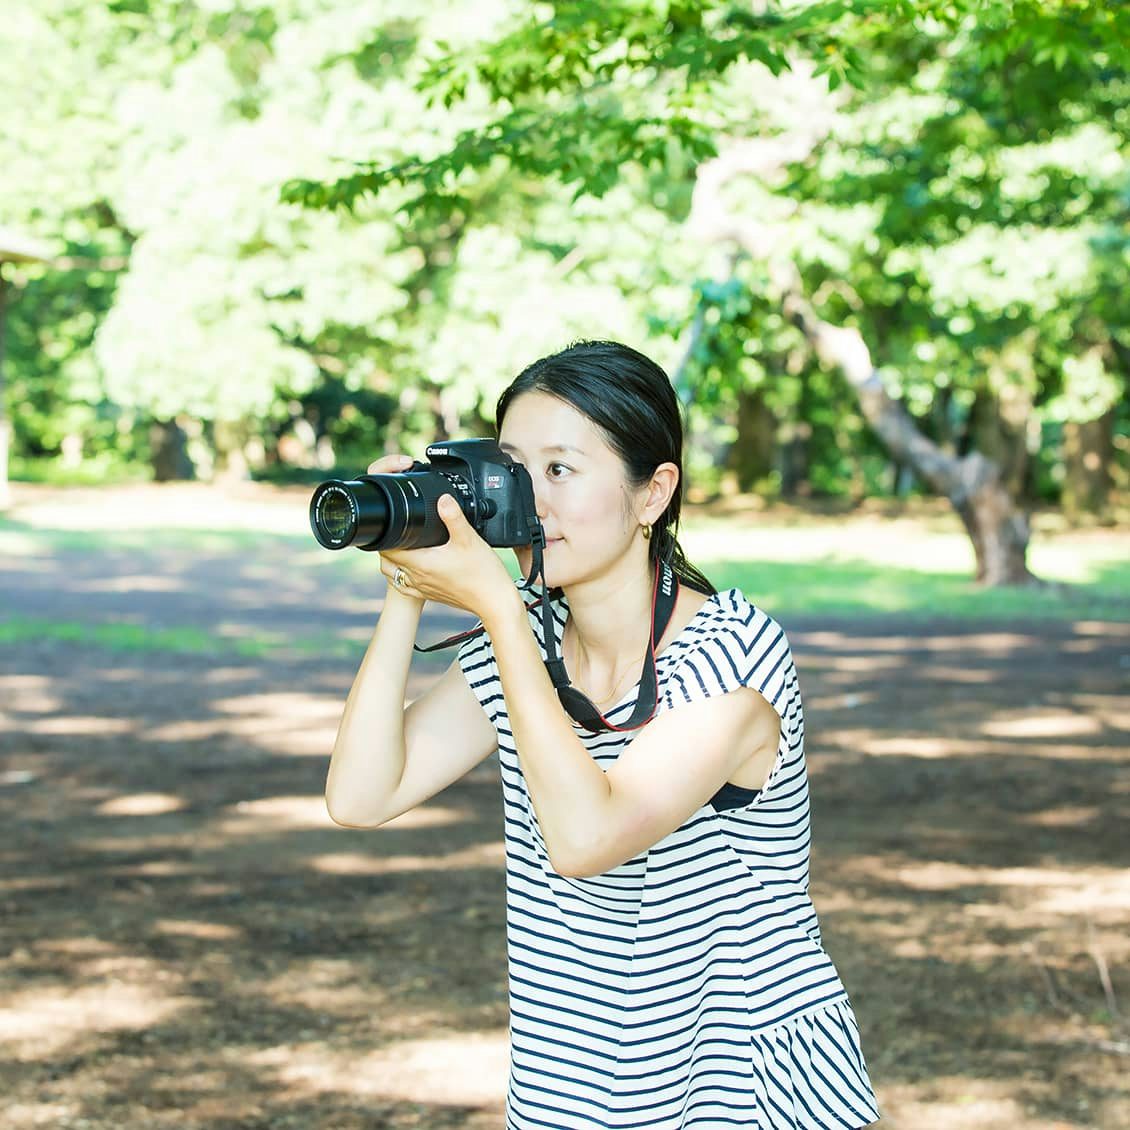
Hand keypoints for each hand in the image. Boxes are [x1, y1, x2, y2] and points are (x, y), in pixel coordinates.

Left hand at [372, 457, 519, 624]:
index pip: (387, 549)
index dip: (385, 535)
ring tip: (404, 548)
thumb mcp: (469, 539)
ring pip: (394, 576)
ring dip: (394, 562)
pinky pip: (407, 587)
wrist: (495, 602)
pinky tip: (416, 568)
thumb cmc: (483, 574)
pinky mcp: (432, 596)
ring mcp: (423, 589)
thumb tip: (442, 498)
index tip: (391, 524)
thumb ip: (453, 516)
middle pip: (387, 562)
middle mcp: (417, 579)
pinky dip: (404, 576)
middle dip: (387, 547)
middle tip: (397, 532)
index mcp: (421, 564)